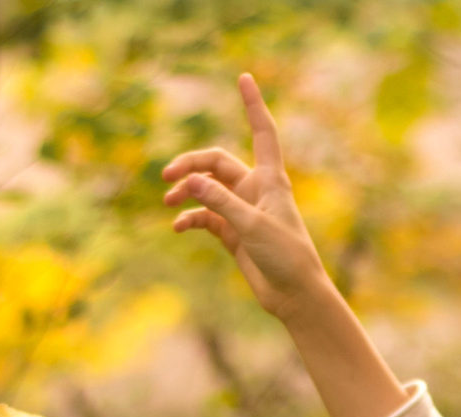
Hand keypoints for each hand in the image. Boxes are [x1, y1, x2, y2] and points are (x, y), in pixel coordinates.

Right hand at [161, 74, 336, 321]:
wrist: (294, 296)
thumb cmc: (285, 256)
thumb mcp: (252, 226)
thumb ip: (221, 202)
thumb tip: (190, 181)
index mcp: (269, 179)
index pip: (262, 132)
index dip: (252, 104)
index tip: (243, 77)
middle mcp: (254, 190)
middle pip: (216, 162)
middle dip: (190, 165)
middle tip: (167, 176)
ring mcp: (241, 211)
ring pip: (206, 190)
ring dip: (186, 193)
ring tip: (168, 202)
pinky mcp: (232, 233)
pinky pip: (204, 218)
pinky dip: (190, 219)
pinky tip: (178, 227)